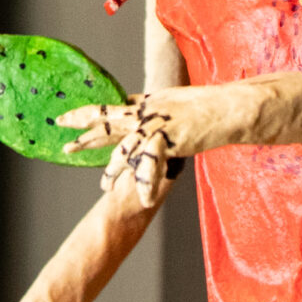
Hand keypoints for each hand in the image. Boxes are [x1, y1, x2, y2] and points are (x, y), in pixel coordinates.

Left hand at [62, 73, 301, 190]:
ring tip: (103, 185)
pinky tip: (138, 198)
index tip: (63, 119)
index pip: (111, 109)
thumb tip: (138, 113)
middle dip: (86, 136)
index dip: (87, 115)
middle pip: (110, 123)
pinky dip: (146, 182)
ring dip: (115, 167)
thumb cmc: (214, 106)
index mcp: (149, 103)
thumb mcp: (178, 105)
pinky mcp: (173, 136)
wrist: (238, 106)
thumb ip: (157, 110)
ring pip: (128, 145)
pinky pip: (154, 163)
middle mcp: (150, 110)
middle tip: (63, 148)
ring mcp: (160, 122)